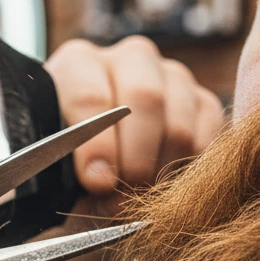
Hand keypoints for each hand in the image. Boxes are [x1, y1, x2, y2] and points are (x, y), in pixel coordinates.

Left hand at [46, 36, 223, 213]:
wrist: (95, 182)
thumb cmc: (64, 176)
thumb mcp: (52, 174)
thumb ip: (62, 178)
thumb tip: (100, 182)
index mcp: (78, 64)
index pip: (91, 94)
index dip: (97, 145)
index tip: (98, 182)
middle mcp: (129, 59)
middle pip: (146, 97)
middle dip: (134, 159)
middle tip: (122, 199)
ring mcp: (172, 77)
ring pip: (179, 124)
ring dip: (160, 173)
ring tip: (137, 201)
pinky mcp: (203, 103)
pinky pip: (207, 139)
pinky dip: (188, 173)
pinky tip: (163, 188)